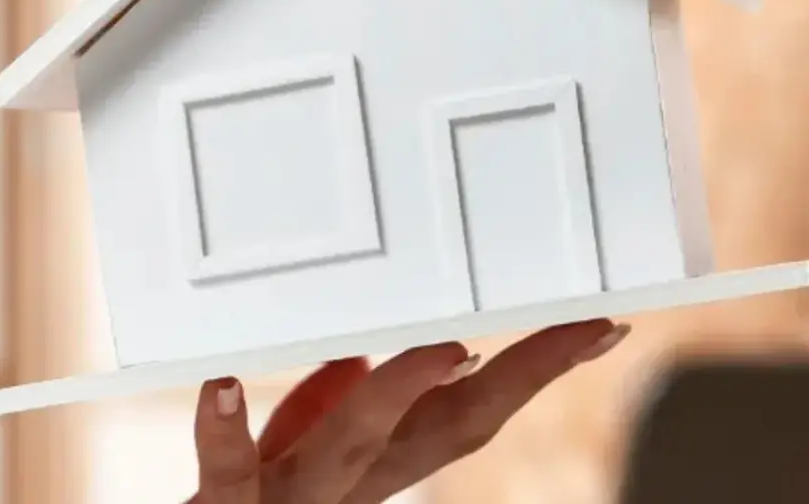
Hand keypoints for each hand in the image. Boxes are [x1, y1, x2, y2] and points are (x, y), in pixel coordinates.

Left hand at [187, 319, 630, 502]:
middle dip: (517, 380)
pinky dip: (224, 431)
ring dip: (399, 395)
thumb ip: (317, 414)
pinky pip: (227, 472)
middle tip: (578, 328)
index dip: (525, 374)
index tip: (593, 328)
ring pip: (350, 448)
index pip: (461, 418)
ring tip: (442, 351)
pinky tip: (222, 386)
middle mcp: (346, 489)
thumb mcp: (285, 459)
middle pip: (443, 433)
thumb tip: (354, 358)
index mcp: (368, 471)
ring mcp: (289, 501)